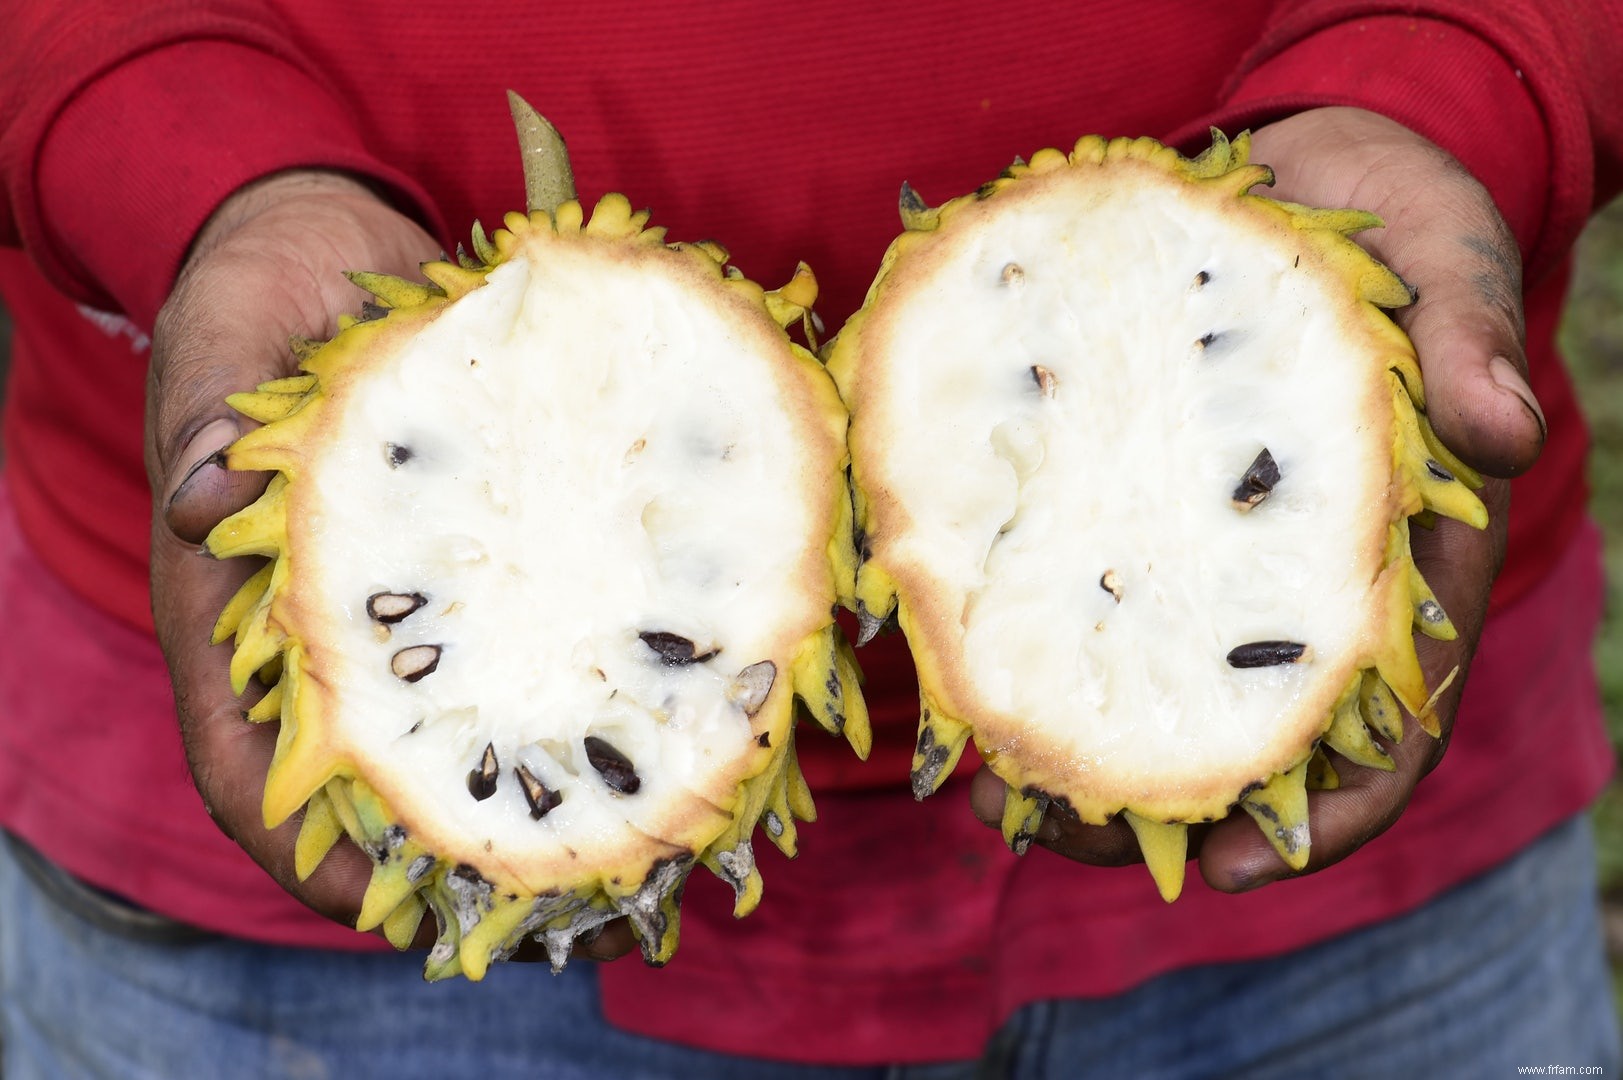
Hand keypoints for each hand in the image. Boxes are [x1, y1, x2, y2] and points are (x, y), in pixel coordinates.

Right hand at [146, 172, 636, 959]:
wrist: (331, 236)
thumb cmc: (257, 293)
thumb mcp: (224, 340)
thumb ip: (213, 414)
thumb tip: (205, 491)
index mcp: (233, 601)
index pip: (244, 758)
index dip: (300, 850)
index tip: (379, 907)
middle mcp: (326, 619)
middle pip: (372, 764)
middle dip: (444, 839)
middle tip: (539, 896)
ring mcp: (408, 590)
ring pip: (461, 709)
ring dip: (525, 775)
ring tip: (616, 828)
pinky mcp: (482, 545)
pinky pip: (527, 618)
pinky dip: (577, 662)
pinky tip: (655, 689)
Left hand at [969, 106, 1543, 890]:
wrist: (1325, 171)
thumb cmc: (1406, 229)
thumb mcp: (1451, 269)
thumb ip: (1470, 344)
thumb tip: (1502, 428)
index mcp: (1409, 560)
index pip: (1388, 721)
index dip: (1326, 809)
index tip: (1244, 863)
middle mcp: (1312, 579)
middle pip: (1254, 735)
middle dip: (1172, 805)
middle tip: (1071, 839)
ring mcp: (1224, 545)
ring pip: (1166, 681)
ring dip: (1092, 747)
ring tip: (1003, 790)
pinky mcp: (1151, 495)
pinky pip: (1100, 584)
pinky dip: (1047, 638)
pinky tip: (974, 669)